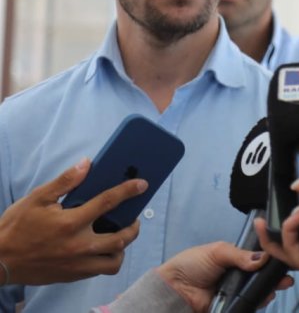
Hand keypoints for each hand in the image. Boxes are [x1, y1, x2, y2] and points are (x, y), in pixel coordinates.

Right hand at [0, 158, 144, 284]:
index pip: (108, 202)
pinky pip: (100, 270)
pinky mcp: (72, 275)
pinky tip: (102, 248)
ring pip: (114, 261)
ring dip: (122, 248)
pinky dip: (107, 260)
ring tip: (119, 237)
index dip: (128, 190)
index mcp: (70, 223)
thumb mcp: (37, 198)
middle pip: (121, 238)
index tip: (142, 184)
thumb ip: (65, 181)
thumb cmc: (16, 227)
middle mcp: (78, 245)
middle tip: (133, 219)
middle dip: (134, 227)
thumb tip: (87, 163)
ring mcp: (77, 264)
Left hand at [154, 242, 291, 311]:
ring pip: (257, 291)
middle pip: (261, 276)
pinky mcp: (232, 306)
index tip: (284, 260)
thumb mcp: (217, 251)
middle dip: (275, 276)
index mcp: (235, 259)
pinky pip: (247, 304)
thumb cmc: (191, 265)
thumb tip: (263, 258)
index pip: (258, 258)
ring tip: (279, 286)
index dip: (271, 259)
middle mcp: (238, 276)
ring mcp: (235, 292)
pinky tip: (265, 297)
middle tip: (286, 277)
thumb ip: (240, 254)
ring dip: (269, 289)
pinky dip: (257, 301)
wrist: (173, 290)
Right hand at [255, 166, 298, 279]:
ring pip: (282, 246)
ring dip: (282, 226)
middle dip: (268, 231)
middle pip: (284, 239)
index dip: (288, 214)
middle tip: (260, 218)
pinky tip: (297, 217)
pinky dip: (289, 232)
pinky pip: (289, 250)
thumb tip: (296, 186)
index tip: (280, 202)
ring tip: (295, 212)